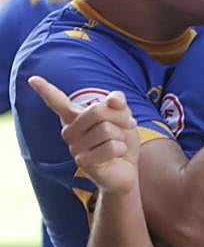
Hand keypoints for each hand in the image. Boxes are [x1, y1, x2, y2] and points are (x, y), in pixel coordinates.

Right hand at [30, 76, 138, 194]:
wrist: (127, 168)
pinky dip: (121, 148)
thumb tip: (113, 99)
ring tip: (119, 143)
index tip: (33, 79)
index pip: (58, 101)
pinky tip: (116, 155)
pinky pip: (111, 146)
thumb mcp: (123, 115)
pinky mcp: (82, 162)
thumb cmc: (121, 138)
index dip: (46, 89)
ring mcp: (74, 147)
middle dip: (120, 116)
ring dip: (122, 135)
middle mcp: (69, 131)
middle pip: (97, 110)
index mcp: (76, 117)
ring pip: (106, 129)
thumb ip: (117, 101)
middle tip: (128, 124)